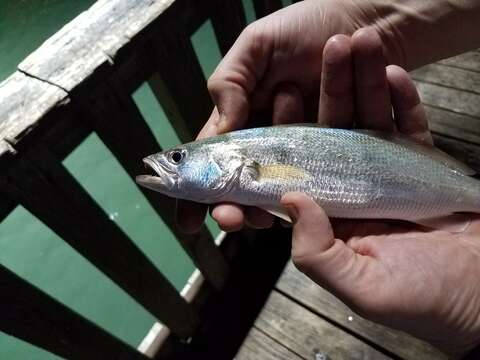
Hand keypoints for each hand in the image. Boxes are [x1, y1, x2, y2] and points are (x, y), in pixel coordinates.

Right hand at [176, 0, 410, 232]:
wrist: (365, 21)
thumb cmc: (304, 27)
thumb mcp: (257, 46)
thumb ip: (232, 82)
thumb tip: (222, 131)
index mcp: (247, 119)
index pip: (218, 159)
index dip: (199, 191)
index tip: (190, 219)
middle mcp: (276, 142)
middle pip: (249, 184)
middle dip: (235, 206)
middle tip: (230, 219)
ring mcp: (311, 152)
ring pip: (286, 189)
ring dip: (268, 207)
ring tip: (261, 217)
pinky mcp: (346, 154)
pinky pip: (332, 177)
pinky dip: (316, 193)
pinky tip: (302, 205)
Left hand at [265, 27, 479, 356]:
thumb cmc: (423, 299)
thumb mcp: (362, 287)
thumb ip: (316, 252)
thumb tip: (289, 201)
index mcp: (328, 217)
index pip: (297, 171)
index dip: (288, 135)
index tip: (281, 99)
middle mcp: (349, 190)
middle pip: (332, 134)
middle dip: (329, 92)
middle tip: (326, 50)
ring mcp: (383, 173)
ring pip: (368, 121)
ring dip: (364, 83)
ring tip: (360, 42)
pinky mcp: (418, 164)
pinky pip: (407, 126)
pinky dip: (401, 100)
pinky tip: (393, 72)